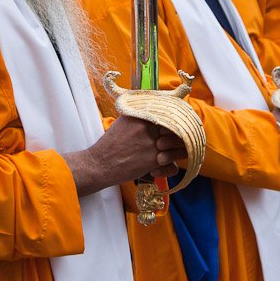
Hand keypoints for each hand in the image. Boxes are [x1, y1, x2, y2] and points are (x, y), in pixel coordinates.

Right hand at [63, 115, 186, 196]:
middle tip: (179, 140)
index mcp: (141, 115)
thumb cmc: (110, 144)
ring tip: (174, 153)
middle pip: (175, 128)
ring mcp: (152, 143)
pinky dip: (170, 168)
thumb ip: (140, 116)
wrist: (100, 163)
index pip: (168, 113)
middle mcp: (148, 127)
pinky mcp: (153, 160)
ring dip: (178, 151)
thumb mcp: (123, 122)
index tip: (179, 124)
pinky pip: (172, 164)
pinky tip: (163, 167)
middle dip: (179, 135)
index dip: (176, 120)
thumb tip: (157, 113)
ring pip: (178, 145)